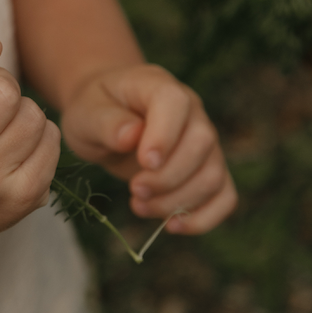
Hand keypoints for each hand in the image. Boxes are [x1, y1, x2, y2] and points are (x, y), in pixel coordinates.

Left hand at [60, 64, 236, 233]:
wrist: (107, 117)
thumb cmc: (97, 110)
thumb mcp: (87, 112)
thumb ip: (106, 122)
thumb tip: (131, 136)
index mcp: (159, 86)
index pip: (175, 103)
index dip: (164, 136)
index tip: (144, 163)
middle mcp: (192, 112)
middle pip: (201, 144)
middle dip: (167, 178)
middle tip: (135, 191)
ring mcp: (205, 142)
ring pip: (213, 175)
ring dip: (179, 201)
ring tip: (140, 205)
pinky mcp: (206, 169)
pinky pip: (224, 196)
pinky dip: (204, 218)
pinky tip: (172, 226)